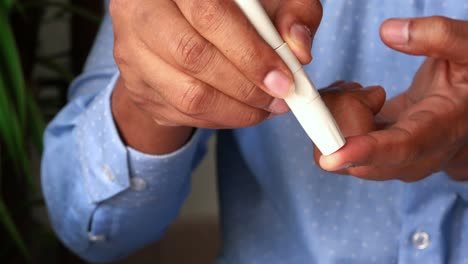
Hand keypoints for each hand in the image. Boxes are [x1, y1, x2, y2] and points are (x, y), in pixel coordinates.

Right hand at [109, 0, 321, 153]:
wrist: (178, 25)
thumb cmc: (229, 8)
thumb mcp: (265, 0)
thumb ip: (291, 13)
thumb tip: (299, 49)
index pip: (209, 15)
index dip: (250, 52)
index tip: (283, 79)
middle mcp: (139, 12)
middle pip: (193, 56)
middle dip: (246, 86)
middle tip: (279, 97)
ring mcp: (130, 52)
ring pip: (187, 94)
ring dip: (236, 110)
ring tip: (265, 107)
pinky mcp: (135, 86)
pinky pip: (181, 114)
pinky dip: (220, 119)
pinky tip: (241, 111)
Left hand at [316, 16, 467, 180]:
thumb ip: (438, 37)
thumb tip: (389, 32)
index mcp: (441, 129)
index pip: (402, 147)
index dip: (365, 152)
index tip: (332, 156)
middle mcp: (417, 155)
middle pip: (363, 163)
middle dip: (337, 130)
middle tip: (346, 90)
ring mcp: (397, 157)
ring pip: (348, 158)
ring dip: (334, 123)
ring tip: (352, 89)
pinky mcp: (380, 150)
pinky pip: (345, 147)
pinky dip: (336, 123)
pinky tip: (351, 97)